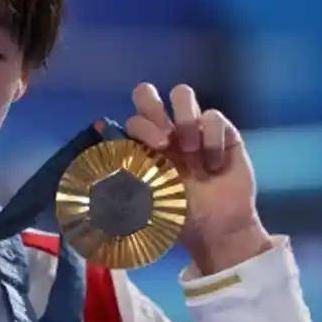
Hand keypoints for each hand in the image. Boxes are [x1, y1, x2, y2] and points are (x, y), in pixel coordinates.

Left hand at [124, 82, 271, 274]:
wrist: (218, 228)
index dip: (140, 126)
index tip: (156, 148)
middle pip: (147, 93)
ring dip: (185, 119)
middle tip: (165, 138)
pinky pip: (214, 116)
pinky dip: (214, 138)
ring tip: (191, 148)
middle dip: (152, 106)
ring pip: (182, 93)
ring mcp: (194, 128)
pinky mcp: (223, 132)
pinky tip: (215, 163)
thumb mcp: (148, 198)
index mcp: (145, 146)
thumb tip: (98, 135)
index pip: (133, 118)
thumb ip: (124, 172)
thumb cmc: (180, 214)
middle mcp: (166, 130)